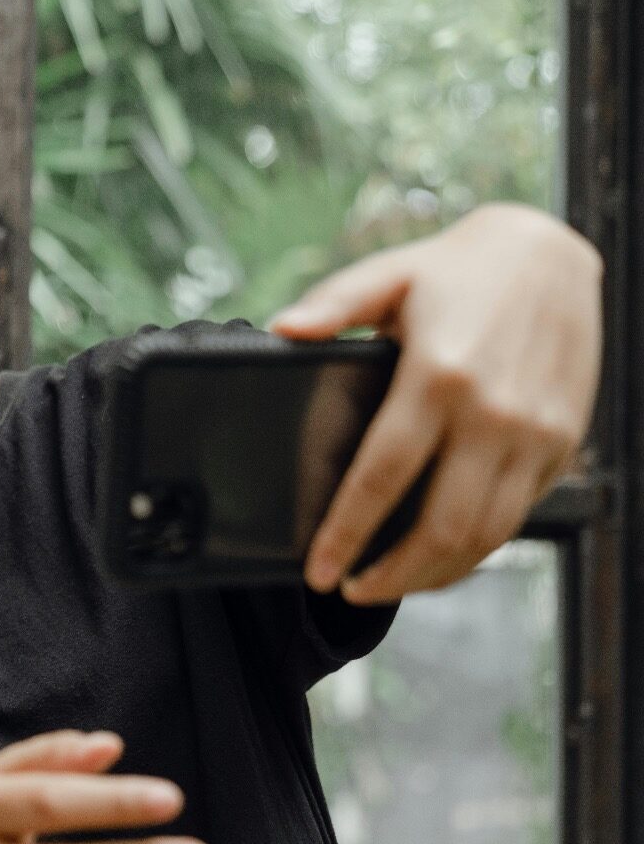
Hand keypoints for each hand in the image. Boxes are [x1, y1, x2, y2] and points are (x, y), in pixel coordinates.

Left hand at [273, 203, 601, 602]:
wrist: (554, 255)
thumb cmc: (459, 269)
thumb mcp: (390, 275)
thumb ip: (333, 305)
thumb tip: (282, 330)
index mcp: (439, 376)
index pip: (382, 477)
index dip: (346, 533)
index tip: (318, 569)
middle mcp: (493, 415)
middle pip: (440, 527)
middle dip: (390, 574)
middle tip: (347, 589)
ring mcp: (534, 436)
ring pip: (485, 536)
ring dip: (433, 575)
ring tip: (384, 584)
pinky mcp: (561, 445)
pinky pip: (516, 518)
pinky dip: (475, 551)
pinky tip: (439, 558)